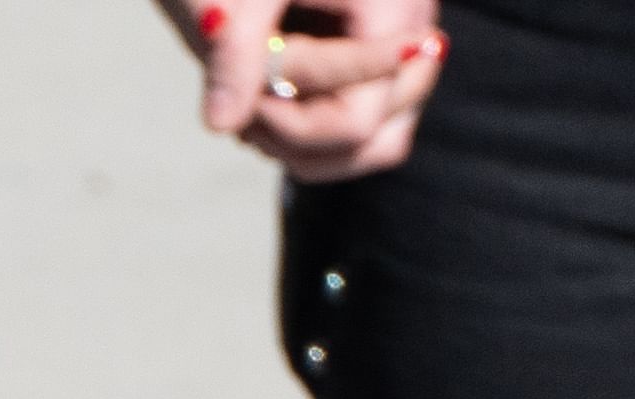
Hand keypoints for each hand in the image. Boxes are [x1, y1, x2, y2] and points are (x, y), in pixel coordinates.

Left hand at [156, 0, 443, 177]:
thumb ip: (232, 49)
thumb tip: (220, 124)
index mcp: (391, 5)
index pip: (357, 116)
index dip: (290, 126)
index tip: (240, 94)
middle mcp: (413, 30)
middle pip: (380, 138)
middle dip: (302, 139)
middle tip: (244, 101)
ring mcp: (404, 52)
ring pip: (382, 144)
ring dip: (314, 149)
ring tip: (254, 110)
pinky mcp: (384, 64)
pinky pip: (369, 134)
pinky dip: (318, 138)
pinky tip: (266, 108)